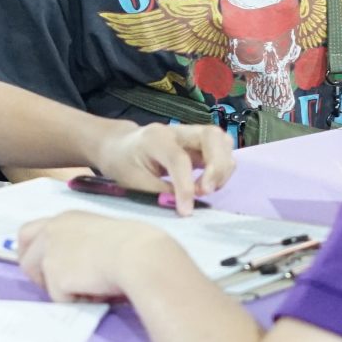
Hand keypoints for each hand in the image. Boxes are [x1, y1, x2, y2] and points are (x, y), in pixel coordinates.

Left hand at [16, 210, 168, 303]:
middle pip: (26, 259)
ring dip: (62, 290)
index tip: (40, 267)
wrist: (138, 255)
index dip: (31, 252)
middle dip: (37, 276)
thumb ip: (82, 244)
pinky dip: (77, 301)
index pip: (30, 232)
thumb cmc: (133, 245)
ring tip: (90, 288)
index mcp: (65, 219)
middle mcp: (52, 231)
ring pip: (43, 282)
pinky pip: (60, 298)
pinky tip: (96, 293)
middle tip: (58, 288)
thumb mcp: (101, 236)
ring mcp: (50, 253)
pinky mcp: (55, 275)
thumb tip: (77, 265)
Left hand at [89, 121, 235, 216]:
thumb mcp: (133, 181)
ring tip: (207, 189)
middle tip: (205, 192)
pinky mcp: (199, 143)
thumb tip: (185, 205)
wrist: (119, 146)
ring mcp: (191, 134)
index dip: (186, 186)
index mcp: (156, 138)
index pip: (180, 159)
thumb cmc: (123, 163)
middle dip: (216, 167)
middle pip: (211, 136)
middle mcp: (178, 131)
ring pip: (222, 140)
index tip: (186, 210)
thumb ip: (160, 192)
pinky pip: (222, 149)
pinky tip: (208, 184)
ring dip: (222, 168)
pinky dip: (222, 168)